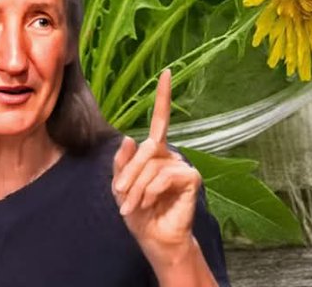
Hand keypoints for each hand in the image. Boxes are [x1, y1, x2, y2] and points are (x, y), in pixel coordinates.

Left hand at [112, 70, 201, 262]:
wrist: (154, 238)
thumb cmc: (139, 212)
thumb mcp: (122, 188)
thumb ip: (123, 164)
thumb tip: (129, 138)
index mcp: (155, 152)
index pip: (160, 120)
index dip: (163, 96)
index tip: (166, 72)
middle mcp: (170, 154)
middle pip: (146, 148)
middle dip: (129, 173)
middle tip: (121, 196)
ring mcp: (181, 164)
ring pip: (152, 165)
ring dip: (137, 189)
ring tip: (133, 207)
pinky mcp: (190, 178)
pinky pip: (164, 176)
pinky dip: (151, 192)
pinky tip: (151, 203)